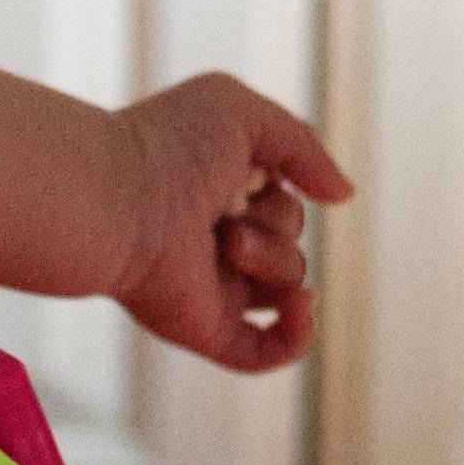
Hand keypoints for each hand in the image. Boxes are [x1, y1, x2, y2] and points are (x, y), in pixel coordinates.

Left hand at [109, 76, 352, 372]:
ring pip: (287, 287)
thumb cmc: (169, 147)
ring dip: (271, 259)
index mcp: (218, 195)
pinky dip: (296, 335)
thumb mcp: (243, 113)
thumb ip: (303, 145)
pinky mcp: (207, 329)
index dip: (277, 183)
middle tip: (223, 209)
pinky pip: (267, 351)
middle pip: (291, 241)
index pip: (281, 200)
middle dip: (275, 223)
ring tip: (224, 242)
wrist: (119, 200)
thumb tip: (344, 195)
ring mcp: (214, 289)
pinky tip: (299, 306)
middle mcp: (216, 243)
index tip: (243, 169)